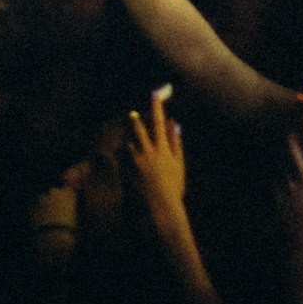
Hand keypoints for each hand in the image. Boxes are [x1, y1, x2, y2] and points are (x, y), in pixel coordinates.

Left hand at [126, 85, 190, 224]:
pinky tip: (129, 165)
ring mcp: (136, 162)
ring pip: (129, 143)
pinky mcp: (127, 171)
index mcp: (163, 149)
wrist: (161, 208)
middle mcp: (148, 153)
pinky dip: (126, 157)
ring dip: (130, 142)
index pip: (159, 122)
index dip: (157, 107)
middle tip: (131, 114)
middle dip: (135, 120)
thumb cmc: (173, 187)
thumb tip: (175, 125)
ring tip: (133, 152)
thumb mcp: (179, 165)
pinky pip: (124, 157)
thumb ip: (176, 143)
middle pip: (138, 129)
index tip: (154, 95)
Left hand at [277, 105, 302, 260]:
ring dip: (275, 150)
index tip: (301, 100)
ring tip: (279, 157)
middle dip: (283, 131)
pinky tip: (276, 176)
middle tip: (279, 124)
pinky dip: (270, 167)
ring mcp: (287, 181)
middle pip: (288, 141)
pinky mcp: (273, 189)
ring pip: (276, 154)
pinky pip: (269, 169)